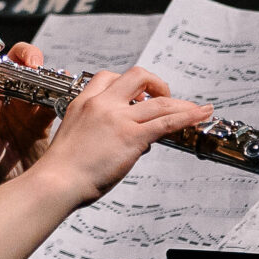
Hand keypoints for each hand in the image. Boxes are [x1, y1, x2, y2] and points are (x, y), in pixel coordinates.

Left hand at [0, 29, 60, 197]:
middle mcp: (4, 92)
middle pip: (17, 61)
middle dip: (27, 56)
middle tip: (32, 65)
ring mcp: (25, 104)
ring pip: (40, 78)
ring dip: (48, 75)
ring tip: (52, 81)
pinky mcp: (43, 119)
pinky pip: (57, 100)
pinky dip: (64, 95)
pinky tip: (68, 95)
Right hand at [33, 66, 213, 208]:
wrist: (56, 182)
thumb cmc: (61, 171)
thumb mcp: (75, 137)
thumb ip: (97, 131)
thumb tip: (125, 139)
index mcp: (83, 102)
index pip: (108, 77)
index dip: (127, 85)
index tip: (138, 97)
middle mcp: (102, 104)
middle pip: (137, 75)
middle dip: (156, 84)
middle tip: (164, 99)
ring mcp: (118, 118)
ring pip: (159, 101)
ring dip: (181, 104)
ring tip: (195, 110)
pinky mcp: (131, 137)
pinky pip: (166, 121)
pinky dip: (188, 116)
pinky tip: (202, 114)